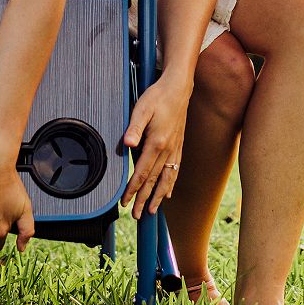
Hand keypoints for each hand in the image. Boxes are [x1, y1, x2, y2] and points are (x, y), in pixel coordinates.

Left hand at [120, 77, 190, 218]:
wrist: (179, 88)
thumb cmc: (157, 97)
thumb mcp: (141, 109)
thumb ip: (134, 128)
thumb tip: (127, 145)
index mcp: (156, 143)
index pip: (142, 172)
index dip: (133, 188)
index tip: (125, 201)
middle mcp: (167, 150)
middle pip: (153, 180)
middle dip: (144, 199)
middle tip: (136, 215)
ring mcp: (174, 149)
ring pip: (166, 179)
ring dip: (158, 196)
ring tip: (153, 211)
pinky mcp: (178, 145)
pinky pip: (175, 170)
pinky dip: (170, 184)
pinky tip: (168, 193)